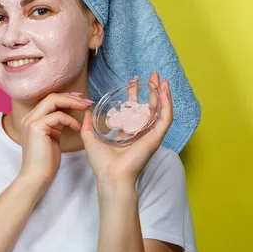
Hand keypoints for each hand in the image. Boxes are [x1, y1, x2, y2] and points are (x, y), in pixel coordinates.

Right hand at [19, 92, 91, 188]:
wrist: (36, 177)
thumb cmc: (46, 162)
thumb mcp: (52, 137)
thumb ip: (56, 125)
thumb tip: (67, 116)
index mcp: (32, 119)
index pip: (49, 100)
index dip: (66, 97)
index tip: (81, 99)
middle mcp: (29, 118)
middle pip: (51, 97)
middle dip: (70, 97)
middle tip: (86, 102)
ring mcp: (31, 122)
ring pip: (53, 101)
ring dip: (72, 103)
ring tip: (85, 108)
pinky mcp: (36, 127)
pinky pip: (57, 116)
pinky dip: (70, 120)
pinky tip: (77, 128)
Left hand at [80, 70, 172, 186]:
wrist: (111, 176)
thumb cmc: (102, 164)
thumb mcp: (91, 139)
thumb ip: (88, 125)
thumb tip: (85, 112)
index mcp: (128, 132)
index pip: (134, 109)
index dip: (135, 94)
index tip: (133, 81)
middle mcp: (141, 132)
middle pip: (149, 106)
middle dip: (151, 90)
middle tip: (151, 74)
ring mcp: (150, 135)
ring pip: (160, 110)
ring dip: (162, 93)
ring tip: (161, 78)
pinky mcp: (156, 138)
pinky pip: (165, 118)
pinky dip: (167, 104)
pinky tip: (165, 91)